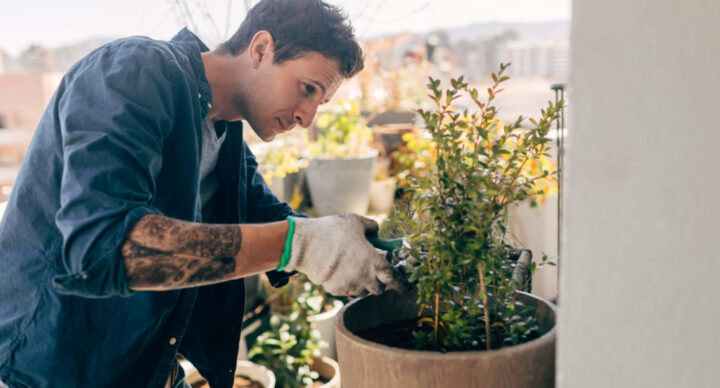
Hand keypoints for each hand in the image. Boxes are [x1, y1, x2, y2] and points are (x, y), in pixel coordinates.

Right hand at [283, 214, 406, 295]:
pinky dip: (347, 285)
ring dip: (363, 285)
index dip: (401, 284)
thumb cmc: (333, 231)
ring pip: (362, 292)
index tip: (404, 286)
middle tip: (374, 274)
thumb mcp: (356, 221)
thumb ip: (371, 227)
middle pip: (379, 289)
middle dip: (379, 283)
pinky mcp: (335, 290)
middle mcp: (364, 278)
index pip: (393, 278)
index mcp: (373, 262)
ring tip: (356, 272)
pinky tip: (340, 273)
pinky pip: (346, 291)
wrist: (306, 245)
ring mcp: (349, 286)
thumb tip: (377, 232)